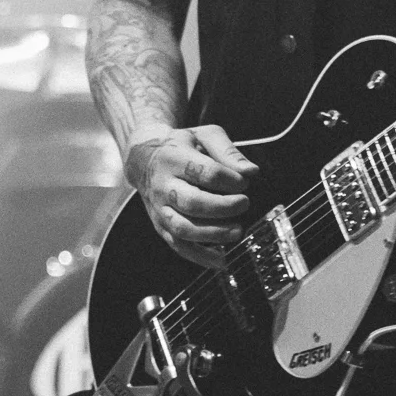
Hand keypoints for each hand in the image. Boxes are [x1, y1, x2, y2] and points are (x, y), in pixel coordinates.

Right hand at [124, 125, 258, 268]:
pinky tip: (222, 260)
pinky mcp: (161, 225)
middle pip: (192, 202)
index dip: (229, 180)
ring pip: (183, 228)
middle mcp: (163, 186)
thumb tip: (251, 172)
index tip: (245, 182)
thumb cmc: (182, 145)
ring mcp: (160, 208)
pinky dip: (200, 256)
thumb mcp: (204, 136)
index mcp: (174, 158)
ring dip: (213, 234)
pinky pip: (178, 246)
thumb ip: (228, 151)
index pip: (204, 172)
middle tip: (245, 203)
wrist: (144, 158)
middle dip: (223, 207)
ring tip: (238, 231)